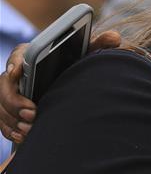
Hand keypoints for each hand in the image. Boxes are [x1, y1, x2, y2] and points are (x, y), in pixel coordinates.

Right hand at [0, 30, 120, 143]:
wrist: (69, 84)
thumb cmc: (75, 66)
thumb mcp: (85, 55)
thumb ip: (97, 45)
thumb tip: (115, 36)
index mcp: (30, 55)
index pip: (17, 56)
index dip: (15, 63)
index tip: (18, 72)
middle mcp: (15, 74)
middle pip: (4, 86)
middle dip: (14, 101)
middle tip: (33, 113)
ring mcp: (10, 93)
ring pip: (1, 106)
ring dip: (13, 119)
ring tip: (30, 129)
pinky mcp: (10, 110)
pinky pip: (2, 122)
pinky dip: (10, 130)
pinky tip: (24, 137)